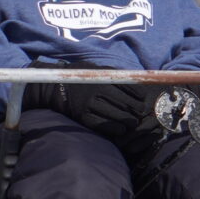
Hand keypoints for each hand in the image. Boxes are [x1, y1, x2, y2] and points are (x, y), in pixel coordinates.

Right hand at [24, 78, 157, 145]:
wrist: (54, 87)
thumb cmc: (80, 76)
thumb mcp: (96, 69)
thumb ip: (113, 74)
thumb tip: (136, 79)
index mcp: (104, 77)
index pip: (130, 87)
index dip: (140, 96)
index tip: (144, 101)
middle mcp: (99, 90)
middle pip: (127, 103)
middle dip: (138, 111)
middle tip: (142, 116)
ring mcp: (91, 104)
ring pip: (118, 116)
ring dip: (129, 122)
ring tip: (133, 123)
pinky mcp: (84, 116)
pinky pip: (104, 125)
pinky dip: (116, 129)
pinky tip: (121, 129)